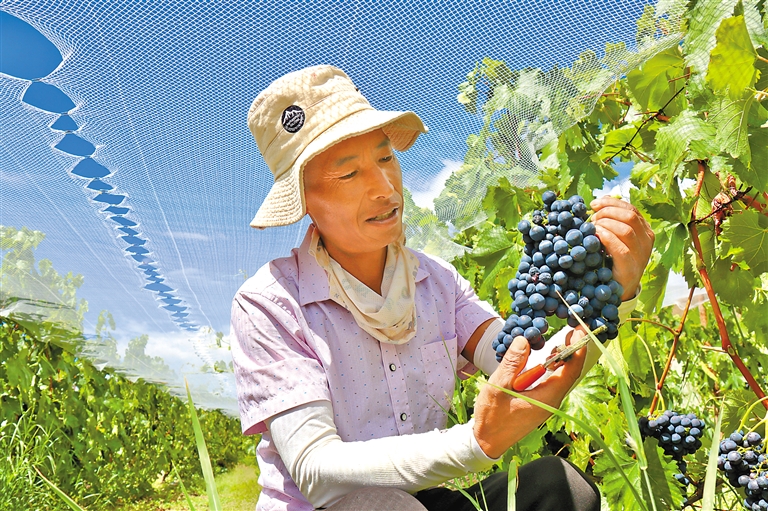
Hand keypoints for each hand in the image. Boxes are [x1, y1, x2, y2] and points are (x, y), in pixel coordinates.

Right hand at [472, 331, 585, 457]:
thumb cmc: (492, 417)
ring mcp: (547, 403)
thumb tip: (524, 340)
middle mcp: (552, 401)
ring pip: (561, 377)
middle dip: (572, 351)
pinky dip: (552, 368)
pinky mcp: (540, 403)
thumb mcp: (499, 386)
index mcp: (547, 397)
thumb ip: (512, 363)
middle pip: (569, 373)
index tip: (578, 331)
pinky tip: (545, 359)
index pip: (570, 371)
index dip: (576, 349)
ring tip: (560, 340)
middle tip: (571, 330)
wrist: (487, 441)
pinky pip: (552, 382)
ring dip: (561, 359)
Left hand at [590, 197, 654, 300]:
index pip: (631, 209)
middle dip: (607, 212)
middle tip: (592, 218)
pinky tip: (596, 236)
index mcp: (645, 230)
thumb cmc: (614, 259)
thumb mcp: (616, 237)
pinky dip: (606, 238)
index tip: (594, 204)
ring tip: (591, 228)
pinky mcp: (631, 268)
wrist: (619, 288)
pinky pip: (620, 249)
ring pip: (626, 230)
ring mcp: (641, 255)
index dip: (611, 203)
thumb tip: (602, 199)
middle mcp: (647, 241)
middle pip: (629, 217)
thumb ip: (612, 220)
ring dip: (605, 225)